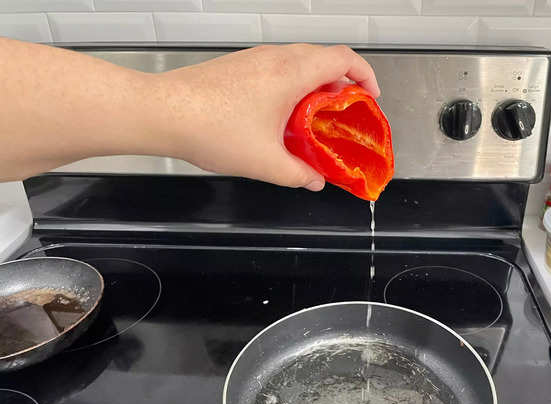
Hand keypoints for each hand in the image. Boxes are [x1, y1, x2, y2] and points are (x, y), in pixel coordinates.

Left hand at [156, 44, 379, 191]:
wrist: (162, 113)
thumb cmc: (209, 127)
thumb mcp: (266, 163)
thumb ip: (299, 174)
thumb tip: (314, 180)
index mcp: (291, 73)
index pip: (344, 58)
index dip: (365, 75)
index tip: (371, 96)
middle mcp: (274, 58)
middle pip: (324, 57)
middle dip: (343, 83)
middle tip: (346, 111)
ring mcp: (254, 59)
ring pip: (300, 61)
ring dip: (316, 84)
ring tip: (316, 117)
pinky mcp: (238, 66)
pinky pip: (278, 68)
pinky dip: (292, 86)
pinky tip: (283, 116)